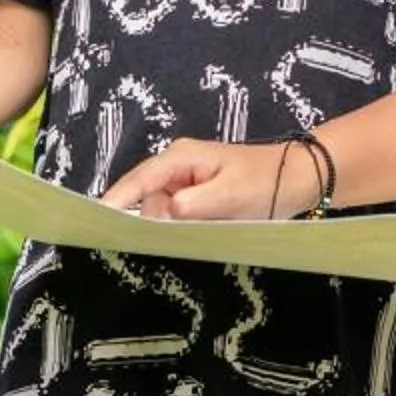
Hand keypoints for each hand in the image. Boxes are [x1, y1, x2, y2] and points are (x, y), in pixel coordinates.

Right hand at [98, 138, 318, 219]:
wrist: (300, 178)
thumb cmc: (266, 182)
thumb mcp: (228, 196)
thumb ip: (190, 206)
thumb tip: (159, 217)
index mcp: (180, 158)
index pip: (137, 181)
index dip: (115, 202)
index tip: (96, 224)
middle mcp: (177, 167)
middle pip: (145, 200)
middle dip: (152, 223)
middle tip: (180, 238)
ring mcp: (186, 182)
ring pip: (160, 211)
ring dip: (170, 228)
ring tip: (197, 235)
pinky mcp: (196, 197)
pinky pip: (176, 216)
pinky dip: (180, 228)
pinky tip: (193, 237)